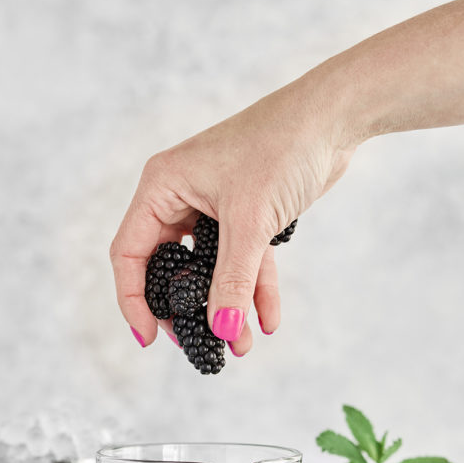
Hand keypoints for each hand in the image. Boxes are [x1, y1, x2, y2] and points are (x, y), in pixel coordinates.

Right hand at [110, 68, 354, 354]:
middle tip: (198, 344)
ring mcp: (214, 207)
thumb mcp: (250, 222)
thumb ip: (233, 281)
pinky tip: (269, 321)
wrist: (334, 117)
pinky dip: (255, 290)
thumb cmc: (282, 147)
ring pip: (211, 270)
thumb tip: (224, 331)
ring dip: (227, 307)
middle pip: (168, 267)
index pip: (129, 253)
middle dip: (186, 309)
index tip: (150, 337)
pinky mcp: (248, 214)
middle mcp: (181, 197)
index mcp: (162, 187)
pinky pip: (244, 262)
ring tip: (242, 345)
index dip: (134, 300)